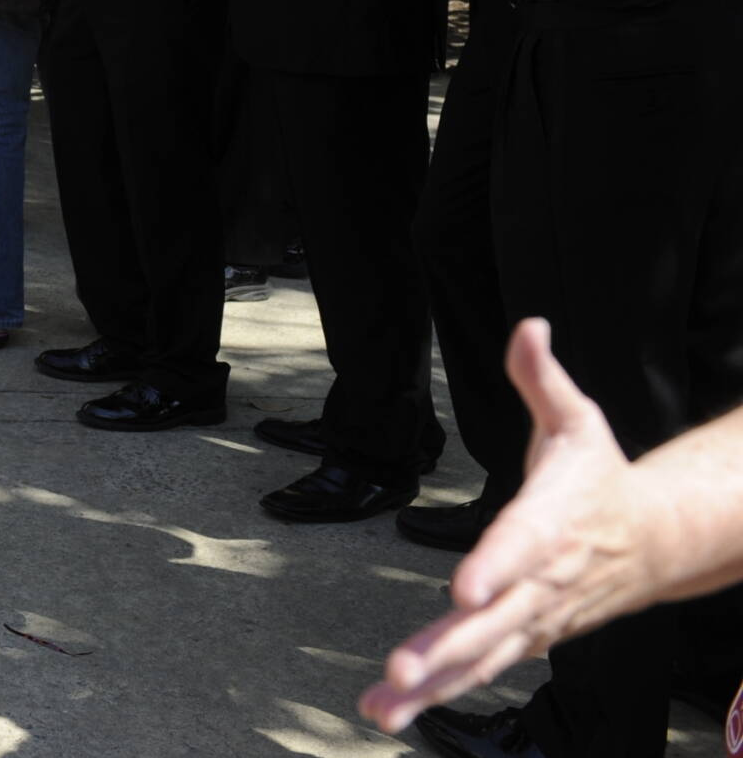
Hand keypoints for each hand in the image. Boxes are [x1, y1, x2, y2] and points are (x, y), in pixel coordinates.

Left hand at [361, 320, 645, 733]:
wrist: (654, 539)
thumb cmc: (599, 475)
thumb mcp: (576, 418)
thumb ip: (541, 377)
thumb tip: (529, 325)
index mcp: (553, 522)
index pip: (521, 544)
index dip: (494, 567)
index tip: (464, 591)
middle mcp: (542, 579)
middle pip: (493, 619)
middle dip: (446, 647)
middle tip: (400, 670)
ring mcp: (534, 616)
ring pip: (480, 656)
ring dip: (431, 684)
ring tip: (382, 706)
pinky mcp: (524, 636)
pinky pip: (479, 669)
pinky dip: (440, 693)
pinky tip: (394, 711)